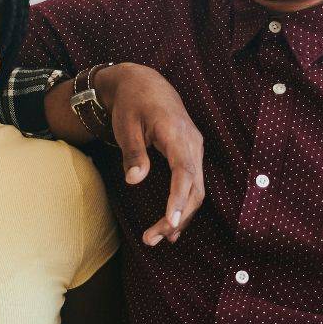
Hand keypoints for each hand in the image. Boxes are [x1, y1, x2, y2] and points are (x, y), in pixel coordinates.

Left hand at [101, 64, 206, 245]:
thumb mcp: (126, 126)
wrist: (145, 83)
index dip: (179, 200)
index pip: (184, 173)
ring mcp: (195, 150)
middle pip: (194, 189)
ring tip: (158, 239)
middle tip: (152, 240)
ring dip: (180, 217)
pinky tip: (172, 227)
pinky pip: (193, 185)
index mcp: (177, 135)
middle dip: (176, 218)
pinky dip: (184, 206)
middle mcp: (193, 144)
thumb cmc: (132, 103)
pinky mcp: (190, 155)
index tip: (169, 222)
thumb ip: (133, 153)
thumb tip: (135, 180)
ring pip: (196, 191)